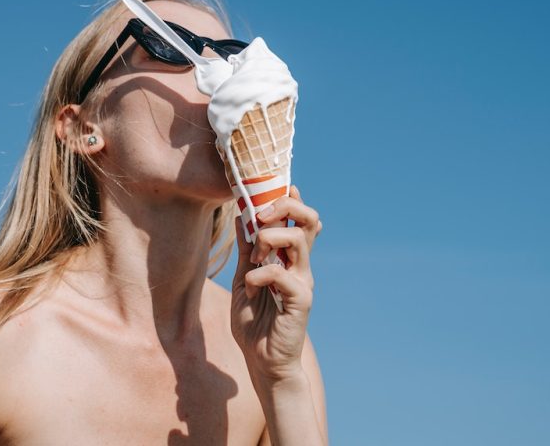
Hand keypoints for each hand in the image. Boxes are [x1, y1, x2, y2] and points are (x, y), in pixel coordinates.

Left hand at [230, 185, 322, 381]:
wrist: (262, 361)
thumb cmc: (255, 322)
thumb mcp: (243, 278)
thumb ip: (246, 251)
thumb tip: (240, 217)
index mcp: (289, 258)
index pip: (299, 218)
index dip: (289, 198)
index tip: (270, 188)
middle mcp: (301, 266)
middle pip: (309, 219)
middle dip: (284, 206)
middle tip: (260, 215)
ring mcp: (303, 282)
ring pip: (298, 239)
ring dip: (269, 238)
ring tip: (254, 256)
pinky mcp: (301, 301)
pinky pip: (280, 274)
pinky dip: (258, 275)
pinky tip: (250, 290)